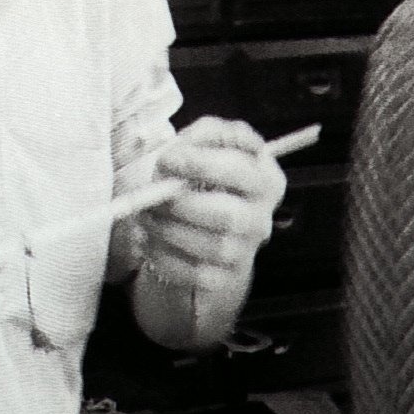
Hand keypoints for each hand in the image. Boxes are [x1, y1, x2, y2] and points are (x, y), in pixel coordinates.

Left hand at [135, 117, 287, 293]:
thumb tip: (184, 148)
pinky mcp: (223, 279)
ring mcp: (245, 253)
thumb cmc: (206, 179)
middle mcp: (261, 219)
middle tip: (155, 194)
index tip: (169, 159)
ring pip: (211, 247)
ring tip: (148, 216)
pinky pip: (194, 274)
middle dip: (183, 204)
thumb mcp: (209, 145)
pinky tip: (151, 241)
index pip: (241, 171)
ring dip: (169, 230)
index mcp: (266, 180)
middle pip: (228, 216)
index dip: (202, 165)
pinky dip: (164, 257)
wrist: (204, 226)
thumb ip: (207, 134)